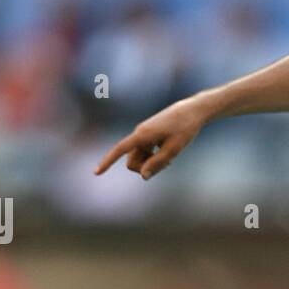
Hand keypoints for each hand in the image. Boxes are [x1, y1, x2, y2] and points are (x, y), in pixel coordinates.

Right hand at [94, 95, 209, 179]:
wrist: (192, 111)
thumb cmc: (185, 129)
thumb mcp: (174, 149)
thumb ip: (158, 164)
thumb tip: (143, 177)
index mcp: (142, 135)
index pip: (119, 150)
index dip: (107, 162)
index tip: (96, 173)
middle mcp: (139, 134)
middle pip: (131, 162)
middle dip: (144, 169)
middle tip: (165, 165)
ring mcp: (143, 135)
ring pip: (139, 159)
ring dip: (151, 164)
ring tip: (169, 160)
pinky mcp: (149, 136)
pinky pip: (145, 154)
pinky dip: (154, 159)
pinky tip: (168, 156)